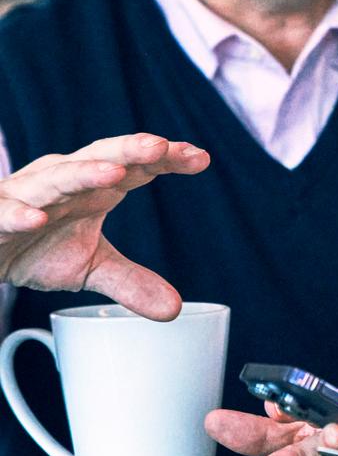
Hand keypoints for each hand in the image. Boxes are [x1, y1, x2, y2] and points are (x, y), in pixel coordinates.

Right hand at [0, 133, 209, 318]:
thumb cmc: (36, 246)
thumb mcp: (90, 266)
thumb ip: (131, 281)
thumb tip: (174, 309)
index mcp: (90, 188)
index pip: (133, 167)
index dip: (165, 159)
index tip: (200, 157)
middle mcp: (60, 181)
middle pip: (99, 159)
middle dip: (129, 150)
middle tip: (160, 146)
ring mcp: (26, 195)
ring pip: (55, 178)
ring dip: (84, 173)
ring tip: (114, 173)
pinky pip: (5, 213)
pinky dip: (19, 214)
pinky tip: (36, 219)